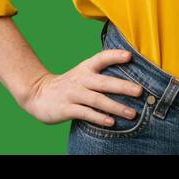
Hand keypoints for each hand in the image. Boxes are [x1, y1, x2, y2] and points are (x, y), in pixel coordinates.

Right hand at [15, 49, 143, 125]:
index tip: (130, 56)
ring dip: (116, 106)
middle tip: (140, 91)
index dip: (115, 56)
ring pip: (97, 100)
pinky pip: (85, 113)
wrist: (38, 94)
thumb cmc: (69, 84)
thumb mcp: (83, 73)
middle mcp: (80, 79)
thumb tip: (131, 78)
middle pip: (104, 82)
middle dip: (123, 86)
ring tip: (132, 113)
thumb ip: (102, 73)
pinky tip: (111, 122)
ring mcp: (73, 94)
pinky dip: (99, 118)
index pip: (101, 58)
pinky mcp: (67, 108)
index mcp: (86, 68)